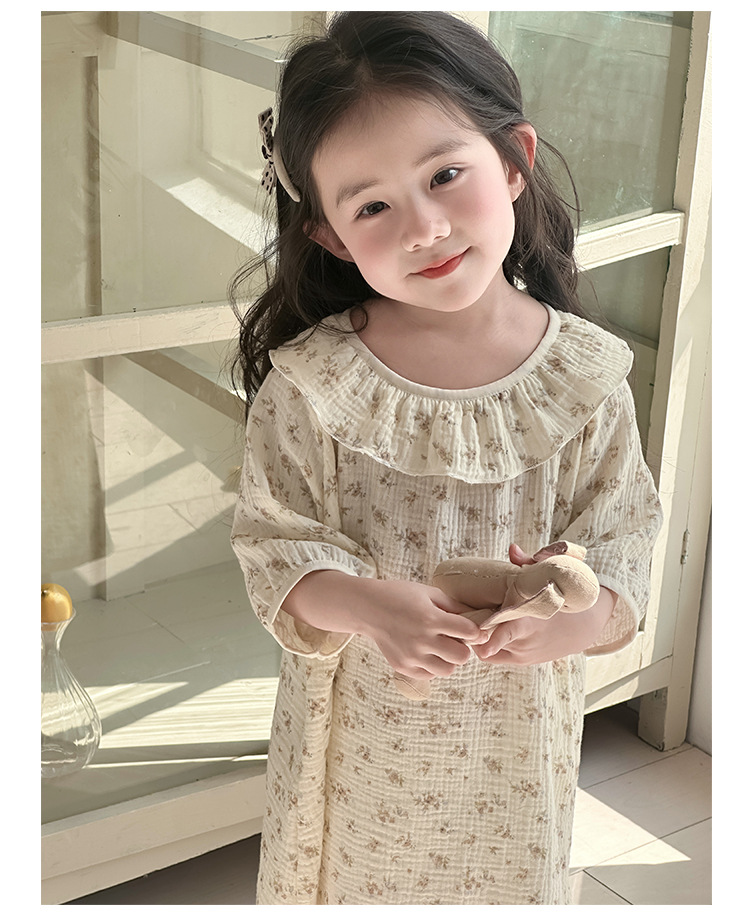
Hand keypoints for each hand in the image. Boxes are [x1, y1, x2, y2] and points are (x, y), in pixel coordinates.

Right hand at [283, 571, 487, 680]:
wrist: (368, 608)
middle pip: (462, 657)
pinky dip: (432, 666)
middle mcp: (421, 640)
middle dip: (463, 647)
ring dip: (449, 659)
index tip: (470, 628)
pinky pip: (429, 675)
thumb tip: (479, 619)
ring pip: (447, 670)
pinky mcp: (403, 668)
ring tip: (440, 646)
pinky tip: (426, 652)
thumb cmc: (400, 595)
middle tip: (454, 638)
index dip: (474, 630)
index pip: (469, 632)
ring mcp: (411, 657)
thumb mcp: (429, 593)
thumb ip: (455, 606)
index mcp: (430, 619)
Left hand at [471, 543, 616, 664]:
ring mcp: (523, 654)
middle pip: (489, 643)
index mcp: (531, 621)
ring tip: (469, 618)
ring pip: (487, 651)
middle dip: (472, 632)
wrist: (584, 626)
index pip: (509, 633)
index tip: (479, 640)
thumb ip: (528, 563)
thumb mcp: (551, 575)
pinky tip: (482, 627)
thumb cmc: (562, 595)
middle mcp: (526, 642)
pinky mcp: (521, 661)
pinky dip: (484, 645)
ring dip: (477, 638)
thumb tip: (512, 549)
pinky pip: (494, 656)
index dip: (493, 638)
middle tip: (458, 615)